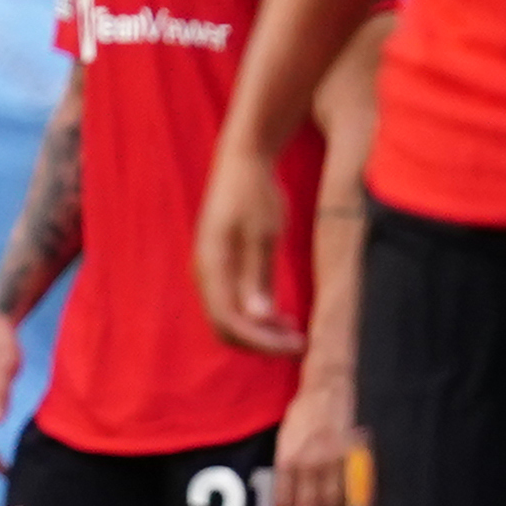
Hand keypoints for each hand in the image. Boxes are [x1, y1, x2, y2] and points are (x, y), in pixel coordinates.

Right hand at [192, 142, 300, 353]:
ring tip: (294, 331)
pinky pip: (233, 304)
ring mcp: (211, 271)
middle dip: (261, 342)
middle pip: (226, 327)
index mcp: (212, 267)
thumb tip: (257, 318)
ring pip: (230, 318)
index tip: (297, 345)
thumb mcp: (263, 235)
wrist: (243, 161)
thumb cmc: (256, 193)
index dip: (262, 342)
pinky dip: (256, 316)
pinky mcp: (221, 267)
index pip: (229, 322)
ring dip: (260, 331)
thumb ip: (257, 277)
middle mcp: (206, 274)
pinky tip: (281, 315)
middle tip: (299, 343)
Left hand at [273, 361, 356, 505]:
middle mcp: (309, 464)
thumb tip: (289, 500)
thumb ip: (286, 469)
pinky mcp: (353, 460)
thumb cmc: (304, 414)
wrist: (329, 388)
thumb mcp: (284, 440)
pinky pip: (351, 493)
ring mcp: (333, 463)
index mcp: (288, 459)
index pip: (284, 504)